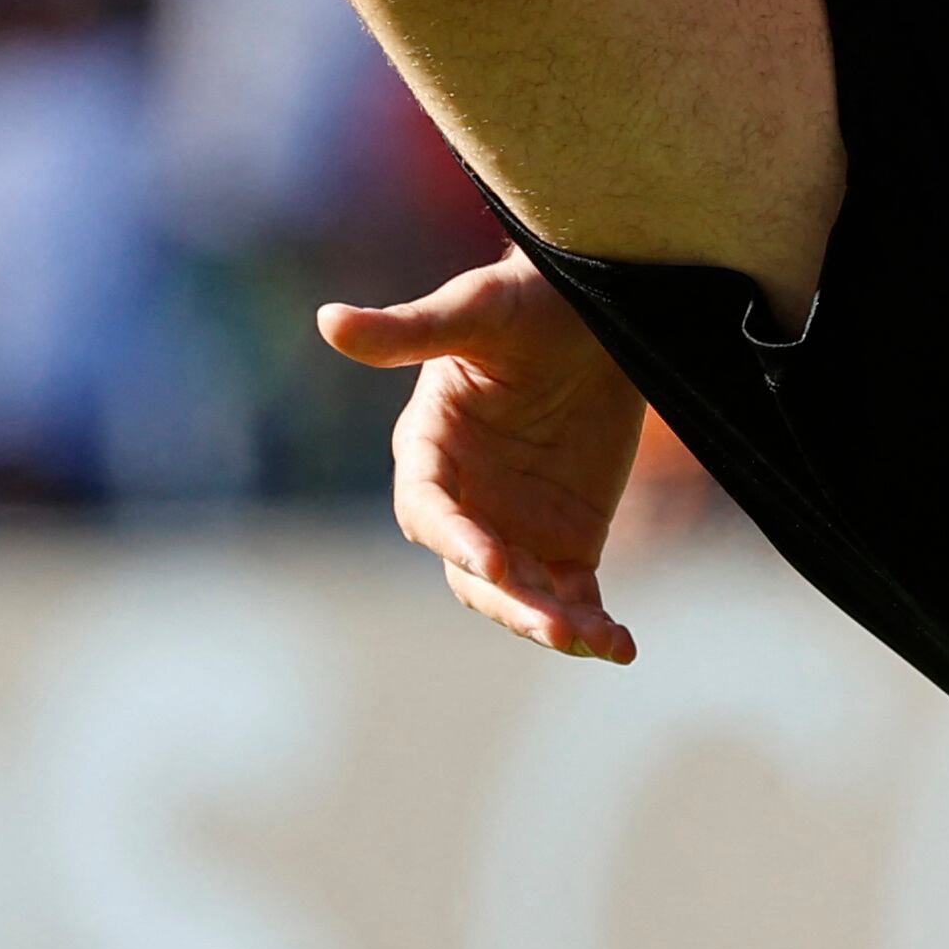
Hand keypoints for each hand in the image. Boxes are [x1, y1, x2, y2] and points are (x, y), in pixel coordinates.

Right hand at [320, 248, 647, 660]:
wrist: (597, 309)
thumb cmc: (524, 301)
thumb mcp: (472, 310)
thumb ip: (407, 331)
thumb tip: (328, 319)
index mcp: (429, 452)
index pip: (429, 510)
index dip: (456, 538)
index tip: (495, 560)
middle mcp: (465, 502)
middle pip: (473, 572)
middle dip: (510, 601)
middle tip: (553, 624)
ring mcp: (515, 529)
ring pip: (521, 596)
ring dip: (552, 624)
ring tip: (596, 639)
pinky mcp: (566, 544)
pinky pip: (573, 598)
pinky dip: (593, 627)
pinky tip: (621, 647)